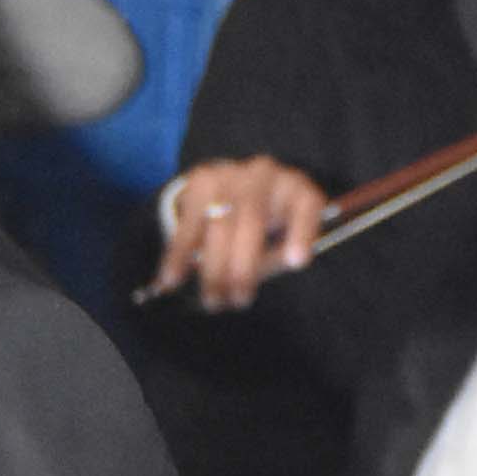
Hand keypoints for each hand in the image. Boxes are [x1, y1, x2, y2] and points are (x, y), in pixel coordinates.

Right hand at [151, 158, 326, 304]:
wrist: (235, 185)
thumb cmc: (267, 223)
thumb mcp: (281, 237)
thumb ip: (275, 257)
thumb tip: (249, 279)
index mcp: (295, 188)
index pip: (305, 206)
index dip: (302, 234)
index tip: (297, 263)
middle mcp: (264, 175)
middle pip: (253, 219)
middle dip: (244, 265)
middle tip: (239, 300)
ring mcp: (230, 174)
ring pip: (219, 223)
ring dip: (213, 267)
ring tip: (212, 301)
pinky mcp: (200, 181)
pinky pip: (188, 223)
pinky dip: (178, 255)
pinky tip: (171, 280)